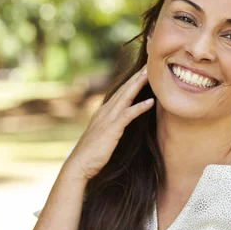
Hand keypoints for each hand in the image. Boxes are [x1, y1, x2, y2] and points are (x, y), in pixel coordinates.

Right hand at [66, 66, 153, 180]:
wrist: (79, 165)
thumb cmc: (91, 154)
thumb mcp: (102, 135)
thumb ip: (110, 126)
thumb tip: (119, 124)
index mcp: (103, 112)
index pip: (120, 92)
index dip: (131, 81)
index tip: (142, 72)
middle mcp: (105, 111)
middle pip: (124, 89)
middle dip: (136, 76)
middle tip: (149, 64)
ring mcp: (108, 119)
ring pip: (126, 97)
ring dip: (138, 84)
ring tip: (151, 74)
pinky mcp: (112, 129)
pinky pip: (128, 115)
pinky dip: (140, 107)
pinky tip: (151, 101)